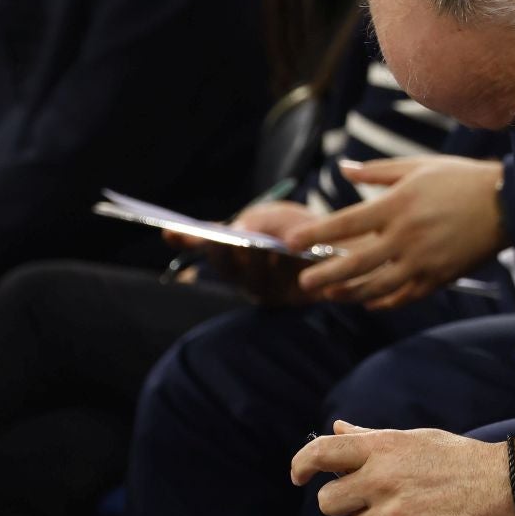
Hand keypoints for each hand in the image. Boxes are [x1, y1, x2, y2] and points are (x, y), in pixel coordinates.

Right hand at [165, 200, 320, 305]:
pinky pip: (282, 287)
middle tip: (230, 240)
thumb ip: (258, 219)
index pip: (205, 244)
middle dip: (224, 253)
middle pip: (225, 265)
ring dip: (256, 262)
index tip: (168, 232)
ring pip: (252, 278)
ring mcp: (266, 289)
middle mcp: (244, 273)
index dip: (185, 240)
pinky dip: (286, 270)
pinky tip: (296, 257)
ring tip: (263, 247)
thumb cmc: (304, 229)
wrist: (345, 247)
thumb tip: (237, 232)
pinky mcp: (289, 300)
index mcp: (236, 248)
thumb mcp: (279, 215)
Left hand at [282, 157, 507, 309]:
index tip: (292, 242)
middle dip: (325, 274)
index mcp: (397, 206)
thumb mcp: (416, 167)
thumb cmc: (459, 179)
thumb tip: (342, 170)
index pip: (346, 225)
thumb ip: (375, 172)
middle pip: (355, 263)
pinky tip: (367, 301)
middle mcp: (406, 237)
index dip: (315, 235)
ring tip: (328, 293)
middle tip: (303, 281)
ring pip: (376, 286)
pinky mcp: (438, 277)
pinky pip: (403, 296)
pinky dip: (382, 301)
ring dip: (348, 292)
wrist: (506, 203)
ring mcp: (422, 261)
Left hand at [290, 422, 514, 515]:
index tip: (298, 477)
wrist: (508, 485)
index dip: (301, 466)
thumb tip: (336, 430)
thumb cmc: (459, 459)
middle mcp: (382, 478)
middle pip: (328, 504)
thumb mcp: (415, 439)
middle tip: (370, 504)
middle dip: (345, 507)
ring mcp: (396, 514)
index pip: (322, 453)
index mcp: (382, 448)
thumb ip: (372, 439)